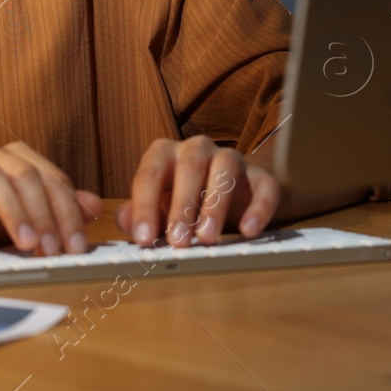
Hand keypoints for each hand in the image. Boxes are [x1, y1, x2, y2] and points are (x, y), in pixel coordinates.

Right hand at [0, 141, 100, 254]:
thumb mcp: (25, 217)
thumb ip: (58, 209)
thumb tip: (94, 206)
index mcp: (15, 159)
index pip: (51, 178)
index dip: (68, 212)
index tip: (76, 246)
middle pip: (24, 174)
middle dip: (43, 213)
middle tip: (52, 249)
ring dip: (12, 211)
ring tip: (25, 244)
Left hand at [117, 135, 280, 247]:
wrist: (235, 200)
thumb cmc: (186, 204)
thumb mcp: (160, 210)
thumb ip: (140, 214)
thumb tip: (126, 219)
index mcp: (167, 154)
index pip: (150, 173)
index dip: (145, 206)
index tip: (144, 238)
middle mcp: (198, 149)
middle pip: (189, 167)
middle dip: (181, 206)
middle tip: (177, 241)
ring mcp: (232, 159)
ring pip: (225, 169)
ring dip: (215, 205)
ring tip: (208, 238)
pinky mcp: (261, 177)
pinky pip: (264, 187)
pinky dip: (258, 208)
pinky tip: (249, 231)